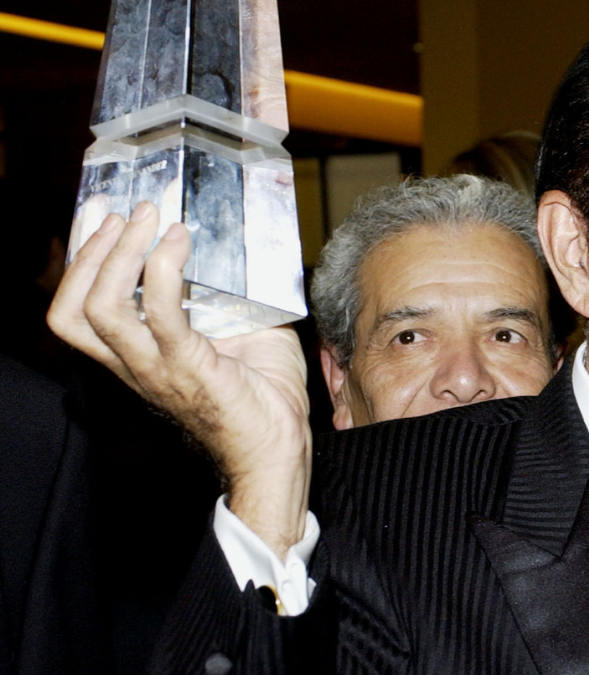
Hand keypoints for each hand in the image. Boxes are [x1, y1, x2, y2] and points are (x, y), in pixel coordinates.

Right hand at [48, 202, 311, 557]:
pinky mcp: (188, 368)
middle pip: (73, 310)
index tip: (98, 217)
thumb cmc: (264, 396)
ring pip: (101, 309)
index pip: (79, 312)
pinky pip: (161, 315)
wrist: (279, 450)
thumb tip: (247, 256)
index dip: (78, 263)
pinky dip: (164, 271)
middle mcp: (136, 365)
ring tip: (146, 219)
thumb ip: (230, 298)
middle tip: (119, 212)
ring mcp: (157, 369)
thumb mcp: (241, 334)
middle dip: (88, 252)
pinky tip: (179, 243)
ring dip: (118, 255)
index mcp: (138, 357)